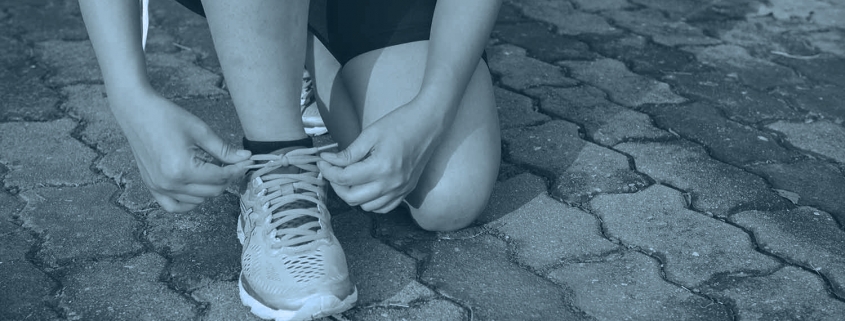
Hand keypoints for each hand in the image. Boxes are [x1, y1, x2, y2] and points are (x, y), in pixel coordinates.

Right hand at [113, 91, 251, 211]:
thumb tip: (245, 158)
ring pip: (198, 200)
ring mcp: (159, 187)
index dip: (237, 169)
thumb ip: (224, 150)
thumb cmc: (166, 116)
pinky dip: (189, 202)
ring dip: (210, 188)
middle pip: (212, 191)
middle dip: (227, 178)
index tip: (246, 162)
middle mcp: (170, 183)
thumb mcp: (200, 131)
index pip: (221, 177)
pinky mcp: (152, 186)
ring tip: (213, 170)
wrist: (136, 111)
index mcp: (182, 168)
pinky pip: (174, 206)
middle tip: (233, 164)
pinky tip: (198, 189)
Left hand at [317, 96, 446, 212]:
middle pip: (352, 197)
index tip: (322, 161)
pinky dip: (370, 202)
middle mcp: (391, 183)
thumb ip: (349, 153)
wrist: (428, 124)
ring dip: (352, 195)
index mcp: (381, 167)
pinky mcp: (406, 191)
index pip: (344, 178)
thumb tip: (328, 161)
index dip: (328, 170)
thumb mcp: (370, 134)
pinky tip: (365, 187)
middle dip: (336, 185)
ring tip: (348, 178)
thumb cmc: (400, 124)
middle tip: (332, 170)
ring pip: (366, 206)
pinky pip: (383, 207)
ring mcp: (400, 190)